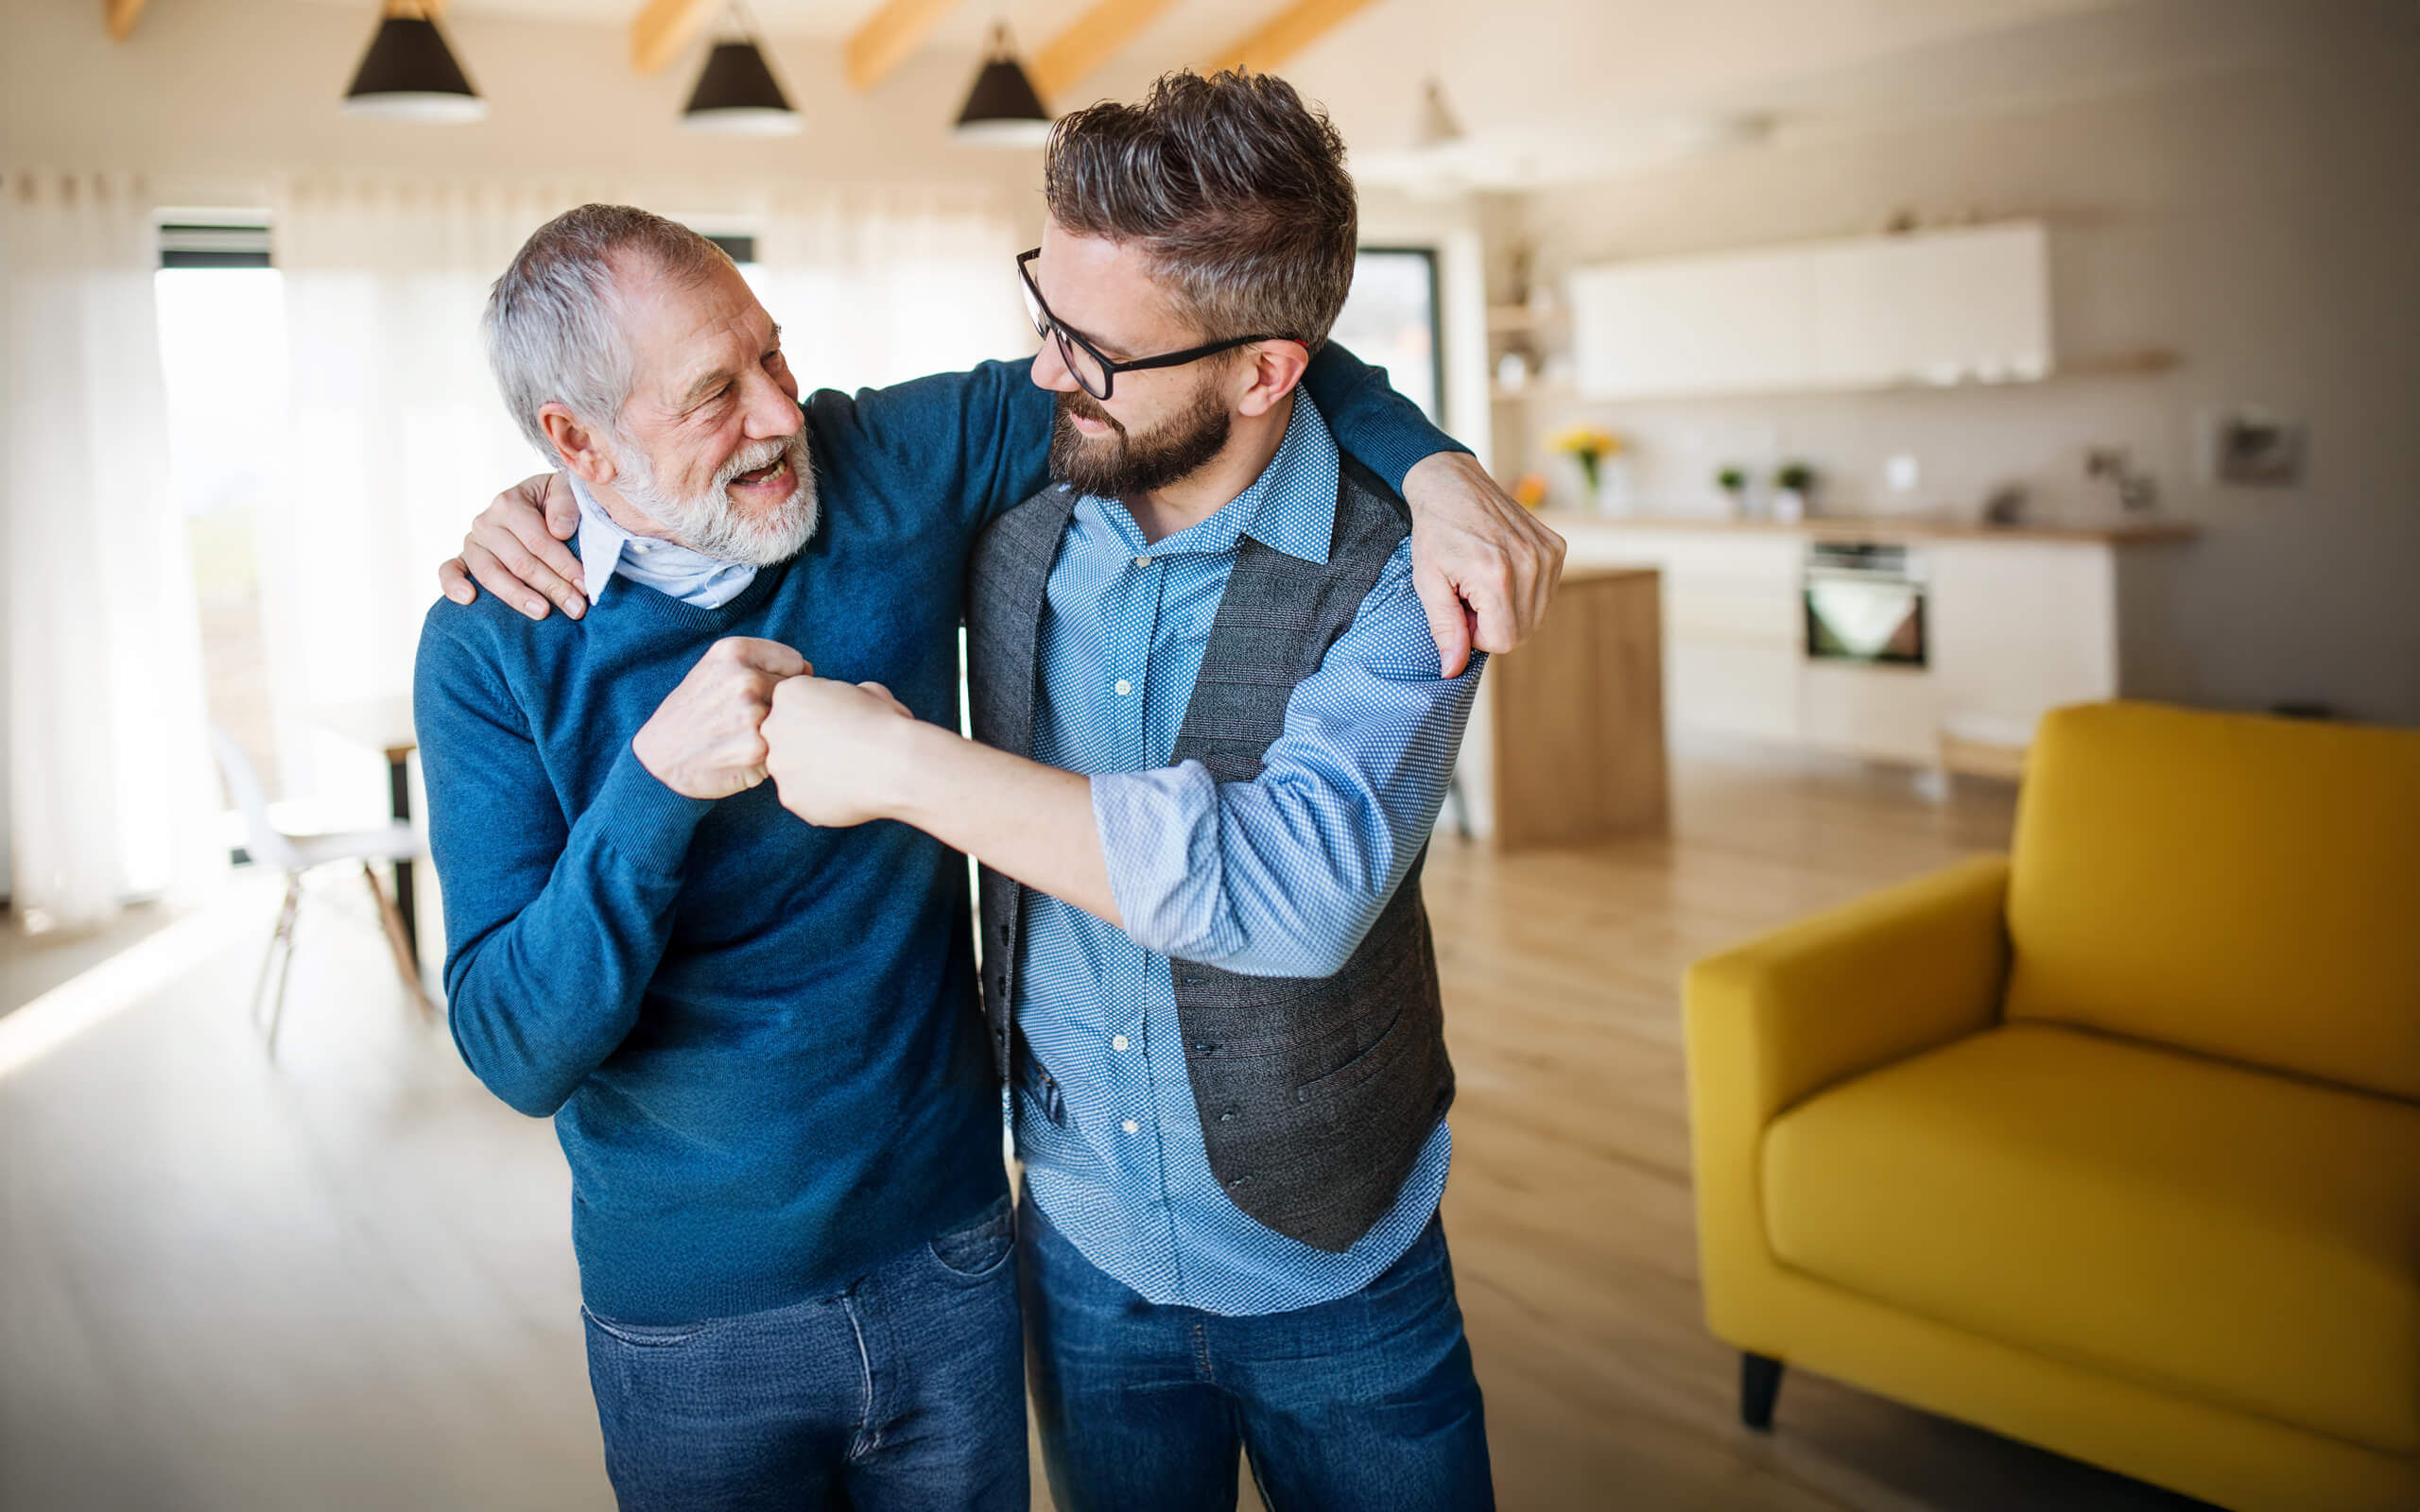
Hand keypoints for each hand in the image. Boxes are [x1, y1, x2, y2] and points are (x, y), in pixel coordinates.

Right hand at [438, 472, 586, 620]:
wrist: (540, 502)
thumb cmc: (557, 501)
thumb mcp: (567, 491)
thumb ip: (566, 503)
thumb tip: (559, 530)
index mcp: (510, 503)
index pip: (538, 541)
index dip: (563, 565)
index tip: (585, 585)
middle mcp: (486, 522)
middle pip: (519, 562)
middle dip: (552, 587)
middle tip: (576, 608)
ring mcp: (473, 542)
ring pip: (490, 574)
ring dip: (517, 596)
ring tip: (543, 613)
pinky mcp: (464, 559)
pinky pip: (449, 570)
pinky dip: (453, 584)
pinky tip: (468, 599)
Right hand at [632, 638, 810, 799]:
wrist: (660, 759)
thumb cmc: (692, 713)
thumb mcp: (713, 669)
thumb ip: (759, 661)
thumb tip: (809, 670)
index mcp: (734, 652)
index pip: (795, 662)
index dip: (783, 680)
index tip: (760, 693)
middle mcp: (745, 679)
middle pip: (796, 693)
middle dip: (778, 707)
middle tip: (743, 720)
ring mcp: (752, 715)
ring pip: (792, 721)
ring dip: (776, 732)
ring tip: (742, 736)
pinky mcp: (757, 750)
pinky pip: (784, 748)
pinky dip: (770, 755)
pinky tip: (742, 755)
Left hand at [762, 676, 919, 827]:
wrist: (896, 765)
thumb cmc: (886, 724)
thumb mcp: (866, 692)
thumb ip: (843, 698)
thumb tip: (849, 705)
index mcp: (789, 694)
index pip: (792, 703)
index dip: (819, 712)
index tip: (840, 721)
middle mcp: (773, 728)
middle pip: (783, 736)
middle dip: (807, 742)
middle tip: (842, 750)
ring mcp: (779, 766)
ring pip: (791, 769)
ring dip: (812, 771)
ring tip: (849, 773)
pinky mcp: (791, 797)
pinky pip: (803, 796)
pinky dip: (821, 796)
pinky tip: (847, 792)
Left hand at [1401, 451, 1567, 676]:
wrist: (1451, 483)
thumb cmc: (1435, 531)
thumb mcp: (1427, 582)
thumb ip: (1445, 628)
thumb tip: (1453, 670)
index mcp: (1497, 575)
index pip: (1503, 641)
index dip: (1477, 635)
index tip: (1460, 609)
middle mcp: (1530, 564)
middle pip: (1522, 632)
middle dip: (1493, 624)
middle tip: (1469, 594)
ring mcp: (1548, 554)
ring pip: (1536, 615)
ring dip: (1508, 608)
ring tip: (1483, 580)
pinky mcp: (1556, 547)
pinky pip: (1545, 593)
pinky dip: (1523, 591)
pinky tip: (1501, 568)